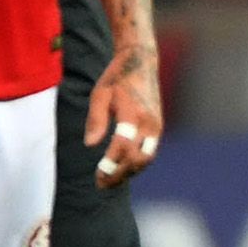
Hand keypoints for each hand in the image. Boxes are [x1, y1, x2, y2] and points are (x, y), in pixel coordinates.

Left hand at [86, 0, 162, 188]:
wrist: (141, 62)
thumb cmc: (116, 78)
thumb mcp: (100, 94)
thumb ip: (96, 119)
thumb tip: (90, 145)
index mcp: (133, 113)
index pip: (123, 146)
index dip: (110, 164)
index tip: (97, 176)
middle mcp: (149, 121)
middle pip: (139, 158)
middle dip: (120, 174)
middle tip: (102, 183)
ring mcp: (156, 124)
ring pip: (147, 158)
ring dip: (129, 171)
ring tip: (109, 179)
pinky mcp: (158, 126)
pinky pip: (149, 151)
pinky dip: (136, 163)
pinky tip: (120, 166)